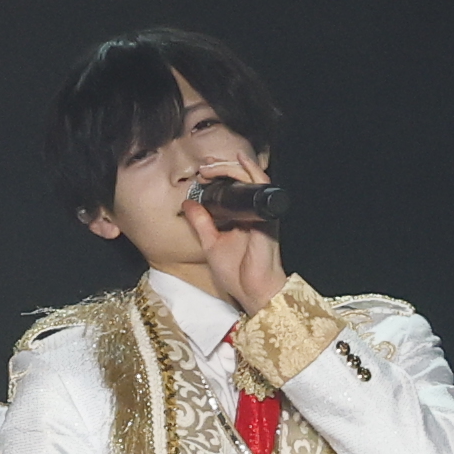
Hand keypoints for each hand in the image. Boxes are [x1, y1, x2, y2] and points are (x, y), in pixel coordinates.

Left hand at [181, 168, 287, 316]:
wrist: (252, 292)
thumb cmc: (236, 273)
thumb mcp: (210, 243)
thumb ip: (201, 222)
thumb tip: (187, 203)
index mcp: (240, 217)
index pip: (231, 189)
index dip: (217, 175)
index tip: (200, 172)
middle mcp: (251, 212)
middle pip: (240, 179)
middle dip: (221, 167)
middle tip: (204, 166)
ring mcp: (260, 212)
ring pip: (250, 178)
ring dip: (230, 168)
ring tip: (211, 166)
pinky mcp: (266, 216)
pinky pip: (261, 188)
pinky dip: (252, 172)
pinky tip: (241, 162)